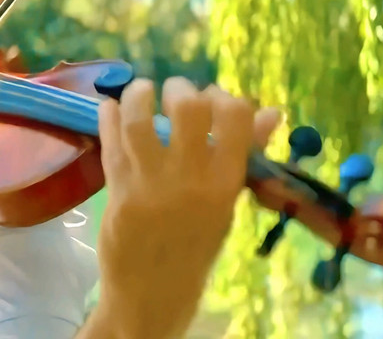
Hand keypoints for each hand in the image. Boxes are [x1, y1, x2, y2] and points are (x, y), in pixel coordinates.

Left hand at [94, 77, 280, 337]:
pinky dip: (110, 116)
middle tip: (173, 93)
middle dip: (180, 88)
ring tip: (141, 91)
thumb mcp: (228, 205)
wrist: (153, 294)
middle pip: (187, 108)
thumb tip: (272, 112)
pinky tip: (111, 107)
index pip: (234, 116)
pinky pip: (111, 141)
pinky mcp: (118, 191)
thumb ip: (245, 156)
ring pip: (141, 120)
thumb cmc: (195, 247)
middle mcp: (191, 179)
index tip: (212, 97)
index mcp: (226, 183)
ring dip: (139, 94)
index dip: (223, 95)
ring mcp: (151, 184)